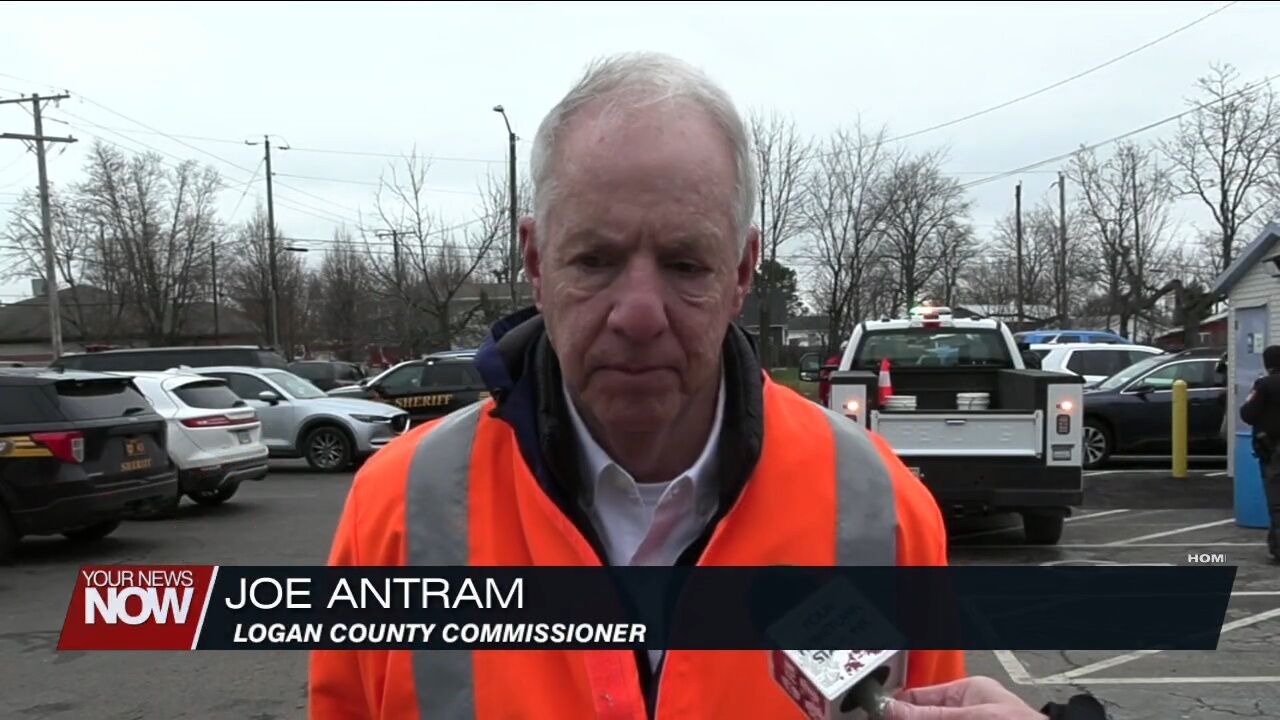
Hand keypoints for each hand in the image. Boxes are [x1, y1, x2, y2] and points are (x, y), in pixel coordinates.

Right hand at [881, 676, 1046, 719]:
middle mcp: (967, 712)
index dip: (893, 707)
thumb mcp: (973, 717)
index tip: (874, 714)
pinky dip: (930, 719)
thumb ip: (930, 715)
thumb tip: (890, 708)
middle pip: (921, 715)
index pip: (917, 697)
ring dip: (910, 719)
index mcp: (968, 693)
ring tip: (889, 719)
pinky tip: (910, 719)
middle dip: (903, 717)